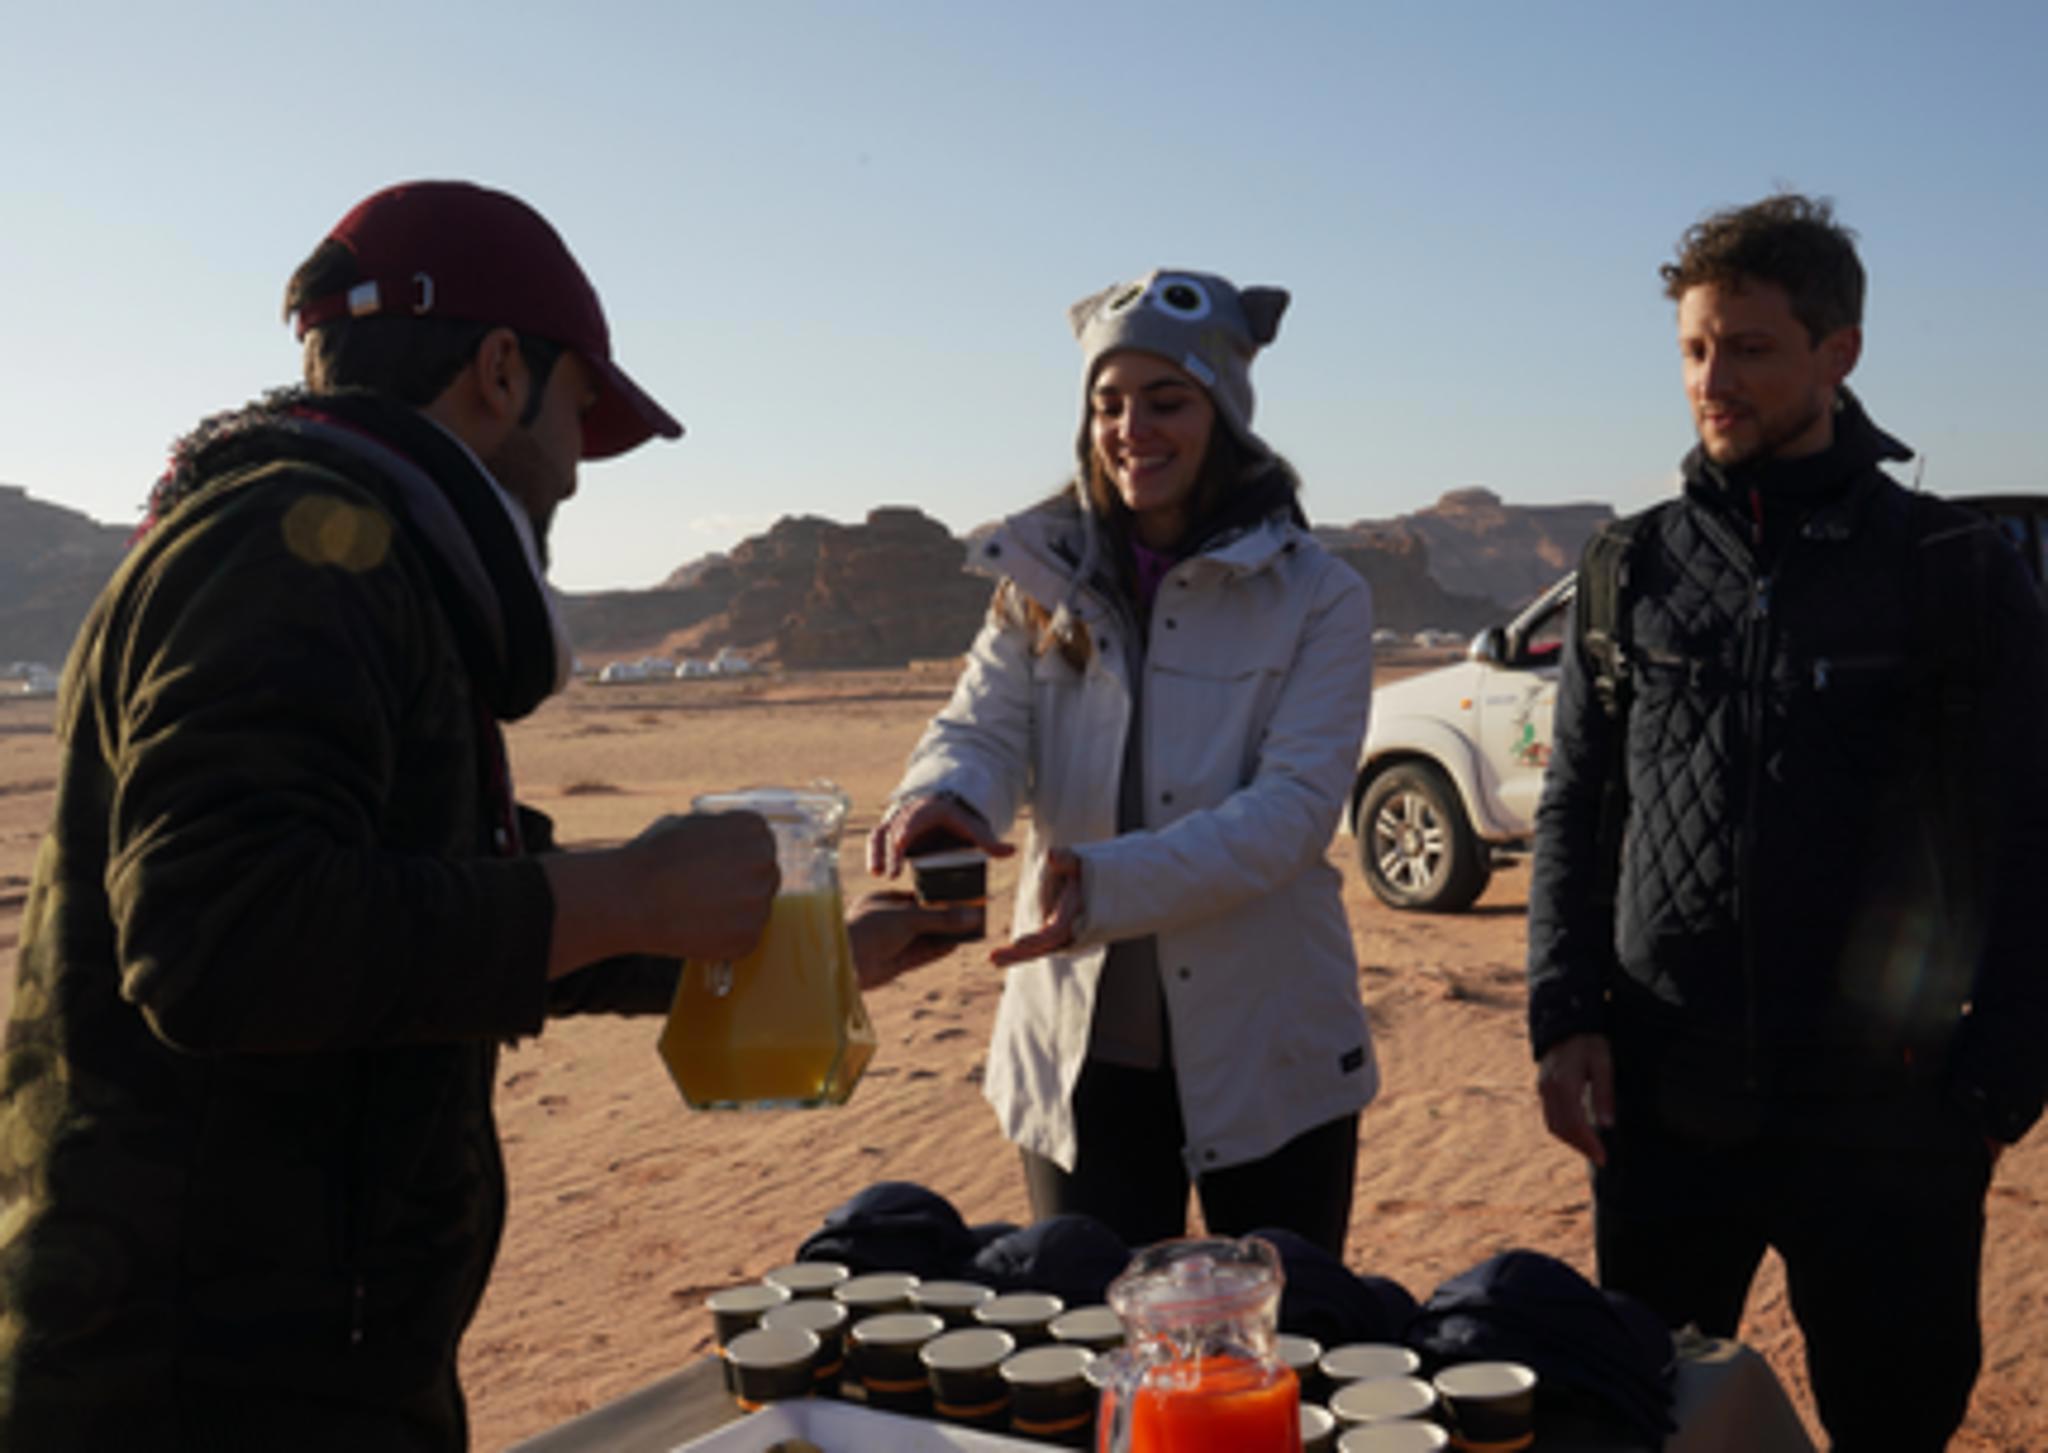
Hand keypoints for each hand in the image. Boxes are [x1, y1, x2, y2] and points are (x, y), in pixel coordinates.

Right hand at [541, 810, 779, 977]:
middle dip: (744, 883)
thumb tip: (730, 840)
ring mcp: (758, 901)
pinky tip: (700, 928)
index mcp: (753, 830)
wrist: (631, 899)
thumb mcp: (690, 824)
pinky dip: (727, 937)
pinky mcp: (748, 937)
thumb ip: (721, 832)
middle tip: (710, 891)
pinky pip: (746, 937)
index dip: (740, 856)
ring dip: (736, 911)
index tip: (721, 866)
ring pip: (757, 908)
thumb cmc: (653, 859)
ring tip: (699, 910)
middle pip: (767, 875)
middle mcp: (764, 861)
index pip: (763, 843)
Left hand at [845, 890, 982, 989]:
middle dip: (946, 917)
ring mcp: (890, 943)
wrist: (844, 964)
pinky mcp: (894, 963)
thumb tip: (971, 915)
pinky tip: (956, 945)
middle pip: (923, 918)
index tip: (959, 896)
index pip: (916, 896)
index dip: (938, 897)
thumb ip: (941, 918)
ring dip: (946, 934)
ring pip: (924, 937)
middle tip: (971, 913)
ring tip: (970, 930)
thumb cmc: (868, 930)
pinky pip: (921, 954)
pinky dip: (938, 950)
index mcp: (881, 901)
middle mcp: (886, 921)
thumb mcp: (908, 918)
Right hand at [868, 794, 1013, 878]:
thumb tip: (1011, 851)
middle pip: (895, 829)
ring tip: (878, 874)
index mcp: (930, 810)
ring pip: (881, 834)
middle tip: (893, 873)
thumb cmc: (960, 821)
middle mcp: (909, 813)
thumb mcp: (975, 829)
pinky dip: (874, 854)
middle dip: (892, 851)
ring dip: (877, 853)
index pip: (915, 817)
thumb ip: (989, 841)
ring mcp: (897, 822)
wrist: (944, 810)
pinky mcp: (889, 833)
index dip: (906, 828)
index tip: (900, 842)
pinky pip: (876, 840)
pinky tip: (875, 873)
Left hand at [989, 848, 1082, 967]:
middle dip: (1019, 953)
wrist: (1091, 885)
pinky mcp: (1054, 939)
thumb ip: (1065, 859)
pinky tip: (997, 960)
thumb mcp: (1075, 860)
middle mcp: (1072, 929)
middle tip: (992, 957)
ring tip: (991, 959)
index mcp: (1075, 910)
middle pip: (1044, 946)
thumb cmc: (1078, 869)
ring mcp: (1064, 937)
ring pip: (1039, 951)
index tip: (1016, 942)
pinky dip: (1018, 955)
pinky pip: (1037, 949)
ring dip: (1015, 957)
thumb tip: (1052, 856)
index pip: (1056, 930)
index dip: (1037, 938)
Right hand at [1537, 1032, 1615, 1166]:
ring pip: (1553, 1125)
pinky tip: (1579, 1132)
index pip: (1574, 1123)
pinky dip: (1564, 1130)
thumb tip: (1607, 1124)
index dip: (1588, 1143)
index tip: (1603, 1157)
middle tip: (1600, 1157)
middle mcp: (1548, 1089)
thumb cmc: (1589, 1041)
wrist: (1565, 1021)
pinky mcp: (1543, 1088)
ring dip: (1571, 1141)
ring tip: (1591, 1148)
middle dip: (1580, 1146)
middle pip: (1561, 1129)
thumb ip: (1604, 1093)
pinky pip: (1551, 1116)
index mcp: (1563, 1084)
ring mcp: (1543, 1089)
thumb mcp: (1603, 1063)